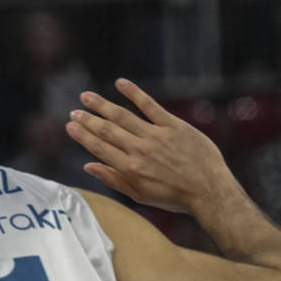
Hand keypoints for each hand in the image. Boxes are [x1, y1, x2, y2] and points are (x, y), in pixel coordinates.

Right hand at [66, 78, 235, 214]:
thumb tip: (88, 166)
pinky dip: (134, 93)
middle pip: (107, 130)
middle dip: (88, 120)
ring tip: (87, 96)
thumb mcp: (140, 195)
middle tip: (74, 111)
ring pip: (123, 116)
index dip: (83, 136)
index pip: (99, 148)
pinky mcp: (174, 126)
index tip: (71, 126)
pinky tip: (120, 83)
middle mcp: (140, 150)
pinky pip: (150, 106)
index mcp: (130, 169)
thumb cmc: (174, 196)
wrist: (209, 190)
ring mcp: (157, 136)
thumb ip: (113, 179)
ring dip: (102, 105)